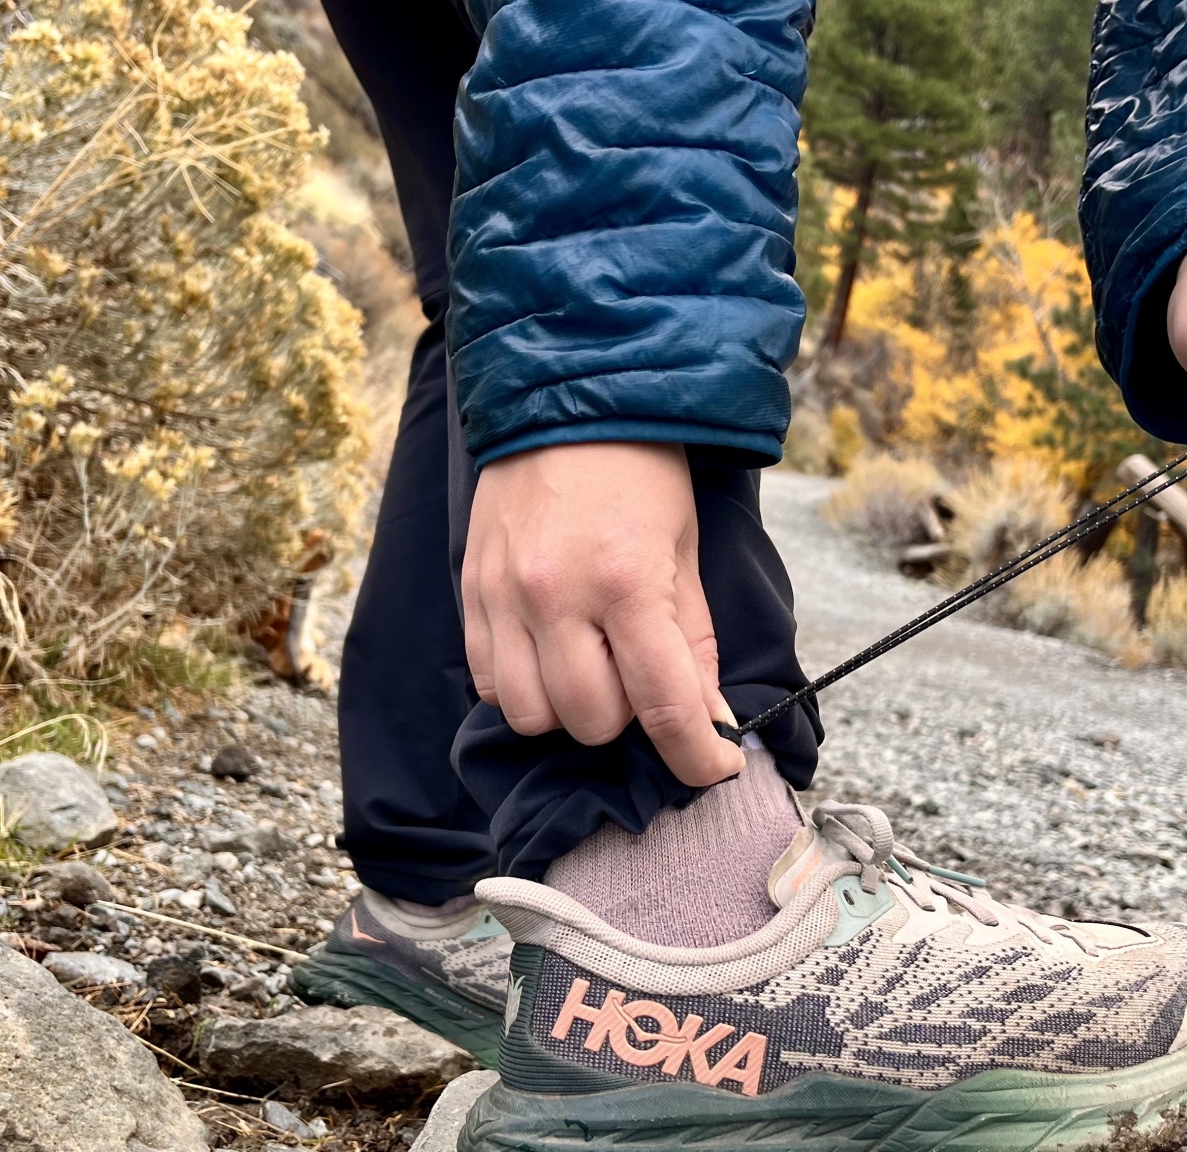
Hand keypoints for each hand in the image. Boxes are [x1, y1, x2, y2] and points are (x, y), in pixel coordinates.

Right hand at [462, 442, 745, 786]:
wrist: (562, 398)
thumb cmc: (638, 470)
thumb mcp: (684, 548)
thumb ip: (693, 640)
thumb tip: (708, 718)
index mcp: (626, 582)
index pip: (663, 705)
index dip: (695, 754)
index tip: (714, 767)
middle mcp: (557, 597)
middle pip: (590, 722)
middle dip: (628, 720)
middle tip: (642, 680)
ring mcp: (505, 596)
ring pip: (533, 715)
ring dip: (570, 709)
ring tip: (592, 668)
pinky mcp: (472, 591)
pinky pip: (489, 682)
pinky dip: (523, 687)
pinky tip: (548, 654)